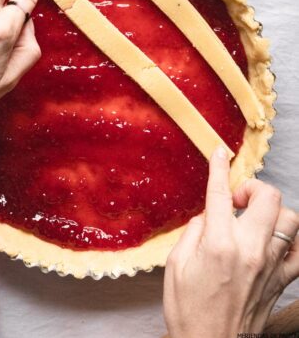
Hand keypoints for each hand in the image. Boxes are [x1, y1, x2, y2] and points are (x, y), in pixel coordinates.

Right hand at [163, 147, 298, 337]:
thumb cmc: (188, 310)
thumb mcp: (176, 265)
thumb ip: (194, 231)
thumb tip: (209, 214)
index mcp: (218, 243)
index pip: (220, 193)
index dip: (219, 167)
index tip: (220, 153)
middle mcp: (249, 249)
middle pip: (268, 196)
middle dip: (252, 187)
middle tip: (236, 200)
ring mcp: (270, 265)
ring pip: (290, 219)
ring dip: (272, 210)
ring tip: (255, 219)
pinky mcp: (281, 281)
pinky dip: (291, 240)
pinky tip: (275, 240)